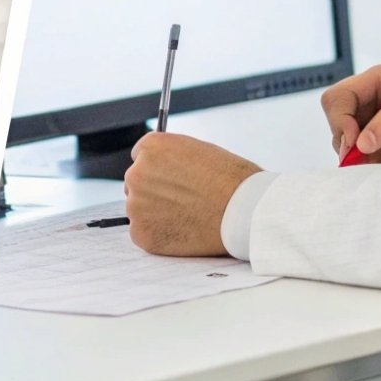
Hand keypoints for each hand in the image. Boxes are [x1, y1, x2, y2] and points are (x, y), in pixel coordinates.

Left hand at [123, 133, 261, 256]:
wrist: (243, 211)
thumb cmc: (230, 178)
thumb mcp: (198, 151)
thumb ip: (172, 157)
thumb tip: (163, 168)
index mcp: (151, 147)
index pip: (141, 156)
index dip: (159, 168)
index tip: (169, 178)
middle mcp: (137, 173)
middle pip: (137, 183)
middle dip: (155, 191)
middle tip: (181, 201)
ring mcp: (136, 205)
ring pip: (140, 209)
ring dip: (156, 213)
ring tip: (187, 216)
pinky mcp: (142, 234)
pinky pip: (143, 233)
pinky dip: (159, 234)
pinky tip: (182, 231)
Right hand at [320, 63, 380, 164]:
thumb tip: (362, 141)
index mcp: (379, 81)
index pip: (340, 96)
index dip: (341, 119)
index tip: (354, 142)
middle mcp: (368, 100)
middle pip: (335, 118)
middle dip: (348, 139)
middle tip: (369, 153)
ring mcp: (368, 123)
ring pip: (342, 142)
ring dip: (364, 153)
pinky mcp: (372, 145)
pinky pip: (356, 158)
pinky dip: (370, 164)